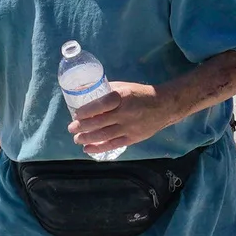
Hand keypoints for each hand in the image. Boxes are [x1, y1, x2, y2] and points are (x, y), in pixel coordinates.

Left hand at [66, 82, 180, 156]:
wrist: (164, 106)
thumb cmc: (140, 94)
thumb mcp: (124, 87)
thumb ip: (107, 91)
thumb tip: (87, 94)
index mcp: (121, 97)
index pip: (100, 105)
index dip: (86, 111)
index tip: (76, 114)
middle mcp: (125, 112)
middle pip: (98, 122)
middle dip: (82, 127)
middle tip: (71, 128)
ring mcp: (129, 127)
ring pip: (104, 135)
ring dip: (87, 138)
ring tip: (77, 139)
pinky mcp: (133, 138)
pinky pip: (113, 144)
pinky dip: (99, 148)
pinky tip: (88, 149)